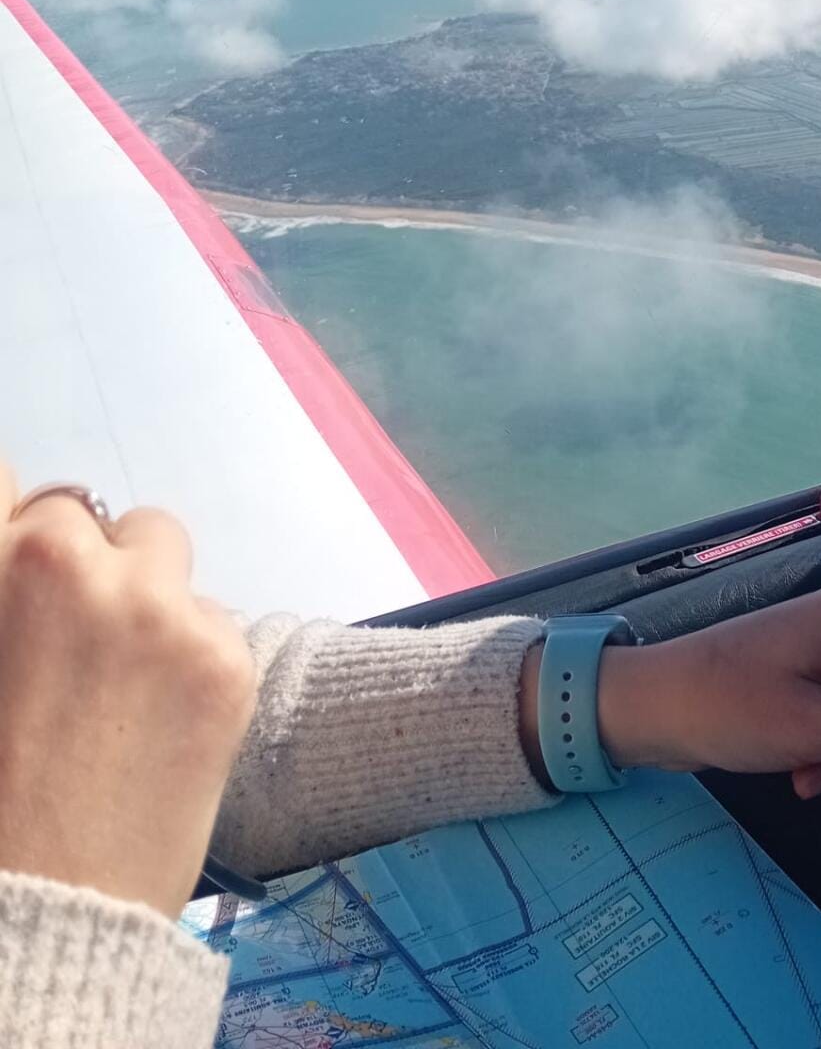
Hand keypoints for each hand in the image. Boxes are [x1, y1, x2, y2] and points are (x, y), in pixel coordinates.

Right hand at [0, 466, 256, 917]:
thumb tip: (23, 565)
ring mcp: (157, 610)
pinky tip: (159, 721)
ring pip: (157, 543)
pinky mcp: (225, 657)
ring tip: (120, 671)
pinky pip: (208, 616)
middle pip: (75, 513)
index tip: (20, 553)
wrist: (46, 918)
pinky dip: (188, 651)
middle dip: (72, 563)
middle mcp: (74, 571)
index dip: (12, 520)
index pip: (1, 476)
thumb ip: (2, 595)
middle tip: (65, 635)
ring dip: (139, 587)